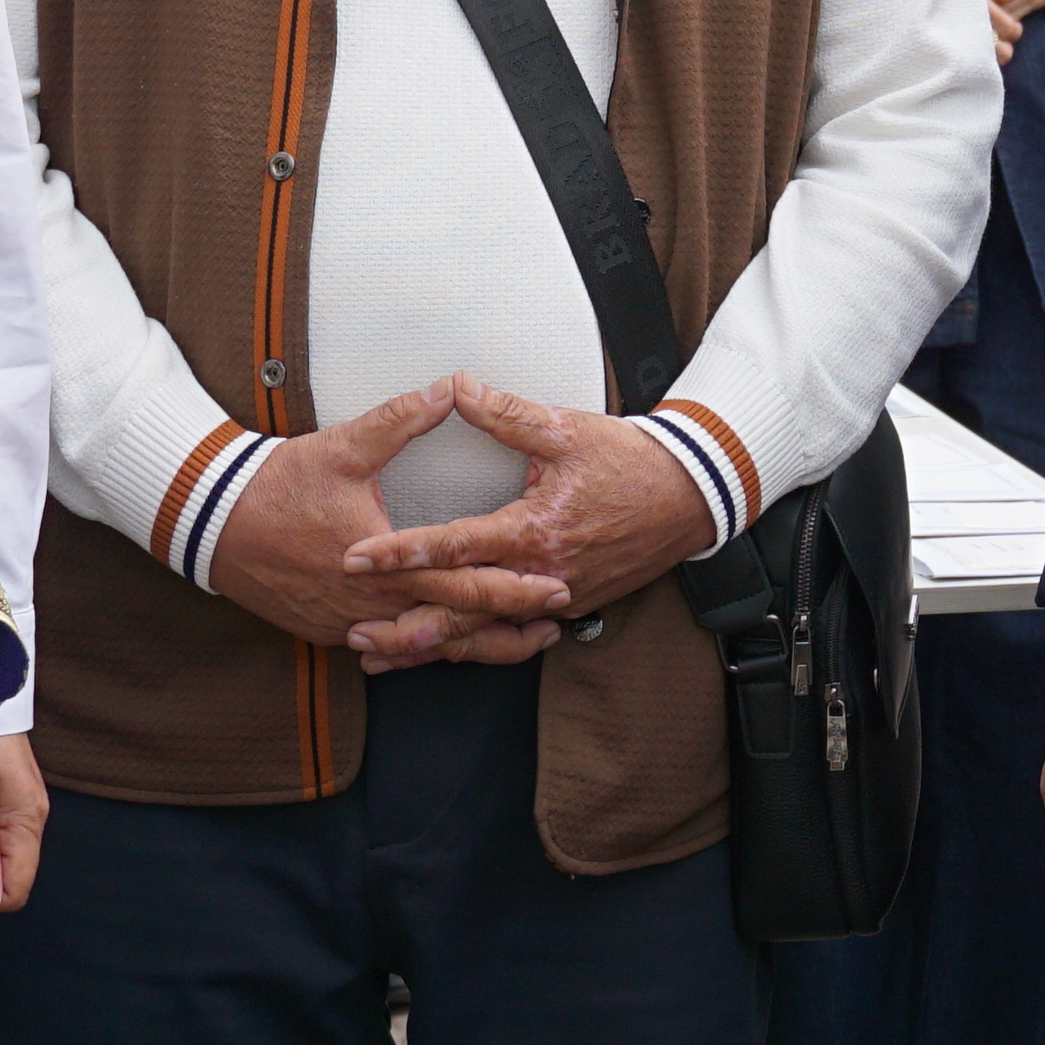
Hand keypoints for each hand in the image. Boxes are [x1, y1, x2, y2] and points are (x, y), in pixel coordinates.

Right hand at [201, 383, 546, 665]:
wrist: (213, 525)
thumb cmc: (278, 487)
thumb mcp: (343, 447)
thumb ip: (401, 420)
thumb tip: (448, 389)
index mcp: (386, 562)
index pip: (465, 583)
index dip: (515, 588)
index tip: (555, 588)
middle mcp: (373, 604)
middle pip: (456, 627)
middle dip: (510, 627)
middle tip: (555, 624)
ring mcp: (350, 624)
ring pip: (424, 647)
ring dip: (473, 644)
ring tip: (517, 642)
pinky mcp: (331, 631)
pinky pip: (389, 647)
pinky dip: (425, 649)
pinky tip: (451, 646)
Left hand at [345, 378, 716, 648]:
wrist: (690, 496)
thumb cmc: (628, 461)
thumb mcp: (565, 430)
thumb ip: (503, 414)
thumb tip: (455, 388)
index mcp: (532, 529)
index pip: (453, 546)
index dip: (401, 553)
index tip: (357, 557)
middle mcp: (540, 573)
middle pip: (461, 613)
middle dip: (403, 626)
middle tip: (355, 631)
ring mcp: (556, 598)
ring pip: (484, 636)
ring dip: (430, 648)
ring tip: (382, 656)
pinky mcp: (570, 607)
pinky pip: (512, 635)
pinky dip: (474, 647)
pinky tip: (443, 651)